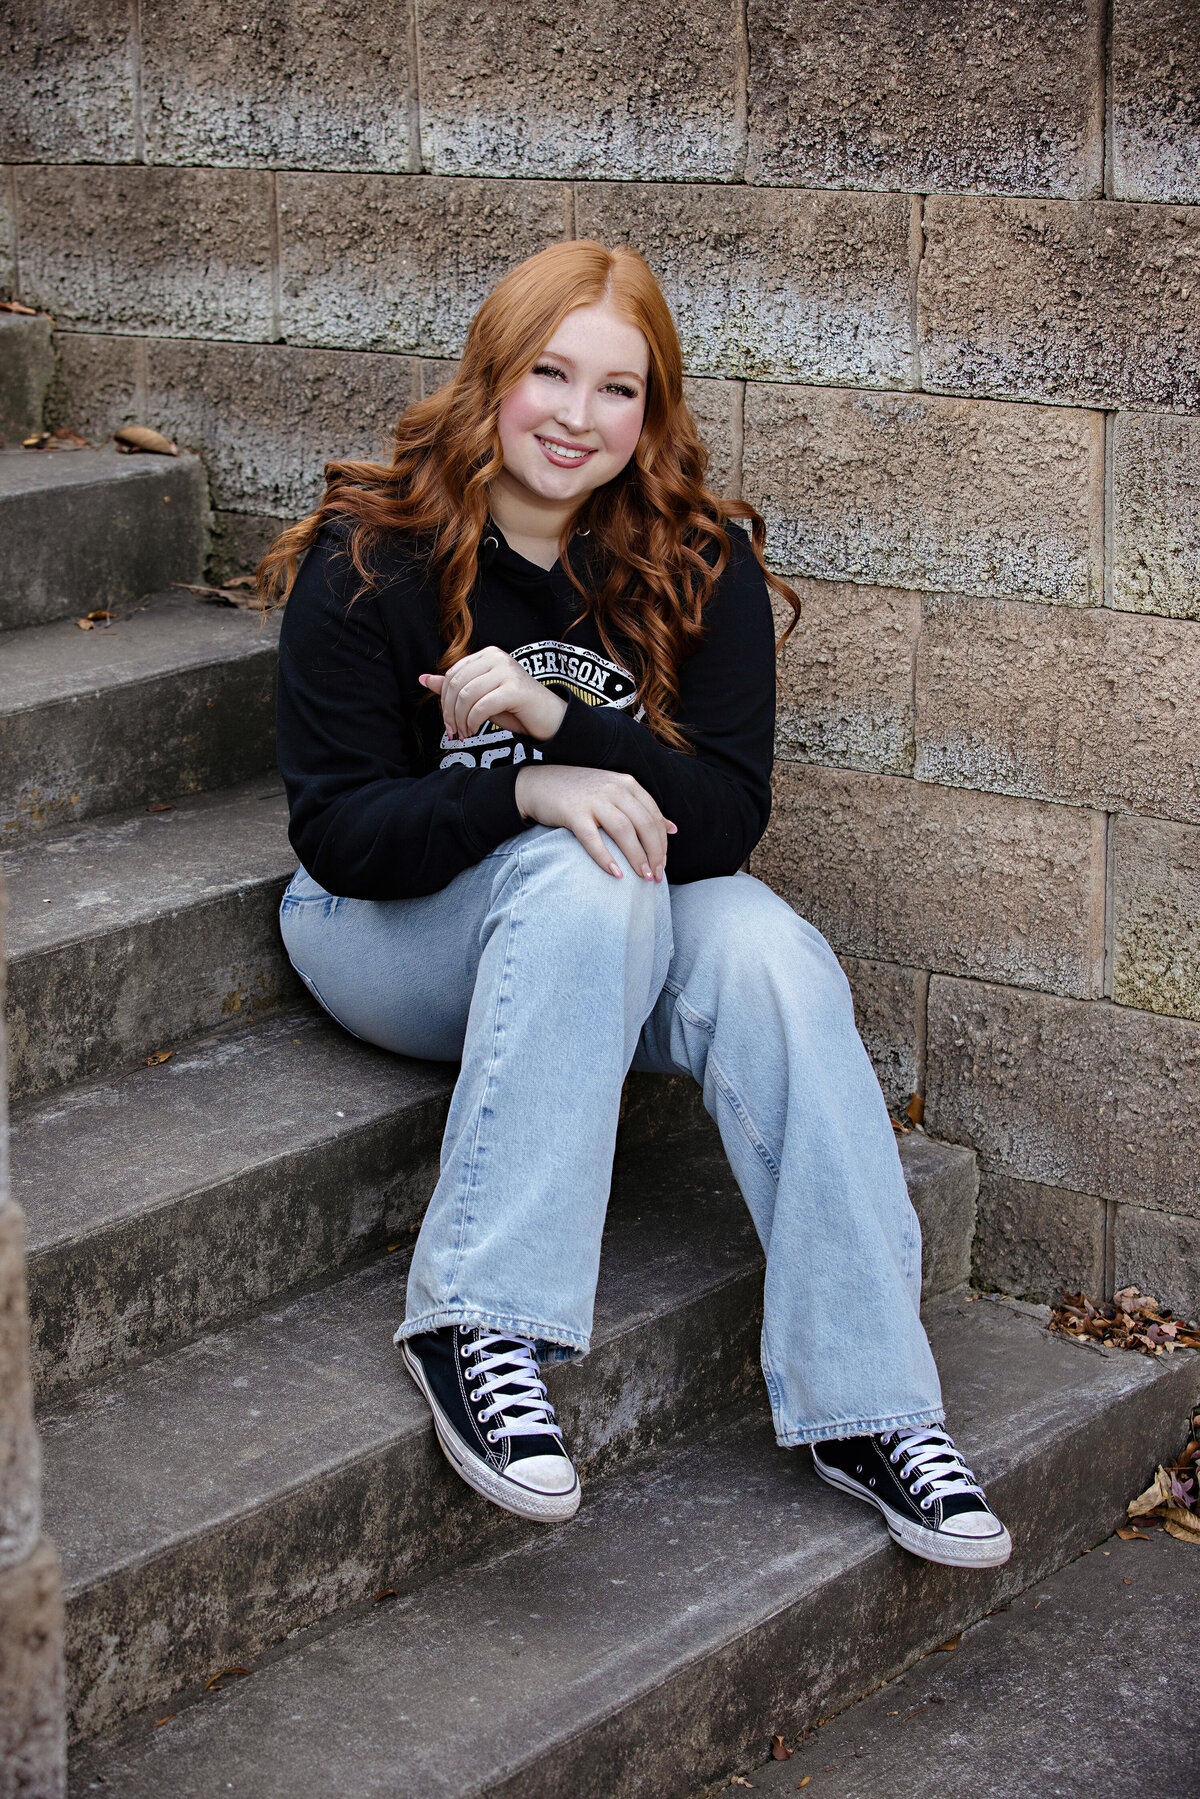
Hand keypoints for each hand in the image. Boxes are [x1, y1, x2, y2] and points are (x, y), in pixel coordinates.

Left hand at [420, 647, 566, 743]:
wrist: (550, 718)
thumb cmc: (516, 707)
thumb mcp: (481, 696)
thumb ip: (454, 687)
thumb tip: (424, 679)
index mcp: (488, 655)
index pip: (452, 674)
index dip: (443, 700)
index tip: (448, 722)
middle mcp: (497, 658)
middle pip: (456, 684)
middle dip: (449, 712)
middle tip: (453, 731)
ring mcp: (507, 672)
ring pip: (466, 696)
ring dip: (461, 720)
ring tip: (466, 733)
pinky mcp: (515, 690)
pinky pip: (481, 706)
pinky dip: (473, 722)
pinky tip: (475, 730)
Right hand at [513, 764, 676, 880]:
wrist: (539, 784)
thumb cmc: (580, 792)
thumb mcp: (615, 792)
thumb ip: (642, 808)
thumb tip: (672, 828)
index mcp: (627, 784)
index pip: (654, 817)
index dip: (662, 843)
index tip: (663, 865)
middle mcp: (613, 789)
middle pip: (644, 825)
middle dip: (655, 853)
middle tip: (656, 876)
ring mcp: (593, 800)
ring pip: (624, 831)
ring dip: (637, 857)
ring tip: (644, 877)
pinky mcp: (573, 813)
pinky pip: (593, 839)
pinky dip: (606, 858)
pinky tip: (616, 874)